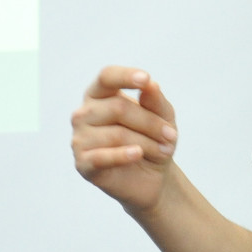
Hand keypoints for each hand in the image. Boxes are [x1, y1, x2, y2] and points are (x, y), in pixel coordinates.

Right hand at [71, 66, 179, 212]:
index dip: (125, 76)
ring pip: (116, 134)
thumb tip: (150, 85)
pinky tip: (138, 154)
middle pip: (118, 108)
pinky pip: (102, 157)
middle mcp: (84, 113)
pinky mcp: (83, 163)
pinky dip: (123, 155)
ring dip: (147, 143)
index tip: (145, 79)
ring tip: (165, 151)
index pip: (107, 77)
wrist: (151, 175)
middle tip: (171, 136)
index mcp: (100, 94)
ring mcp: (80, 138)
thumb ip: (155, 100)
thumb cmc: (153, 138)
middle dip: (151, 123)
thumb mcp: (163, 116)